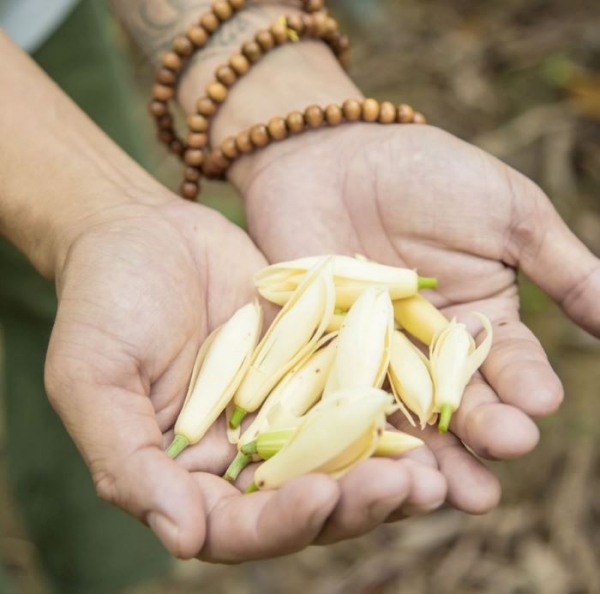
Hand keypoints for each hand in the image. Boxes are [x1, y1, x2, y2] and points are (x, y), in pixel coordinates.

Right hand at [45, 188, 445, 560]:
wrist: (144, 232)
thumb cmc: (104, 304)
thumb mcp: (94, 381)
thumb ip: (128, 461)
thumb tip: (183, 537)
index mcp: (191, 473)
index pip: (239, 525)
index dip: (280, 523)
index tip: (321, 497)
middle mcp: (245, 452)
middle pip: (306, 500)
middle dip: (357, 503)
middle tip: (410, 493)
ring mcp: (286, 408)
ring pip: (344, 458)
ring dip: (390, 471)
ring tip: (436, 476)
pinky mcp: (316, 365)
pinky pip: (357, 393)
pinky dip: (392, 410)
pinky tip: (430, 415)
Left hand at [234, 123, 599, 528]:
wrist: (333, 155)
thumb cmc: (426, 176)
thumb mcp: (508, 216)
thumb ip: (565, 270)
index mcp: (482, 320)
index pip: (512, 366)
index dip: (525, 387)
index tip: (536, 407)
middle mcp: (431, 351)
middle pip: (461, 404)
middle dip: (482, 431)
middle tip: (500, 455)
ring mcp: (375, 357)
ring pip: (407, 417)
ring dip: (430, 454)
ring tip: (450, 490)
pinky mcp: (322, 355)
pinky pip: (343, 397)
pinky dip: (359, 428)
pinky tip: (374, 459)